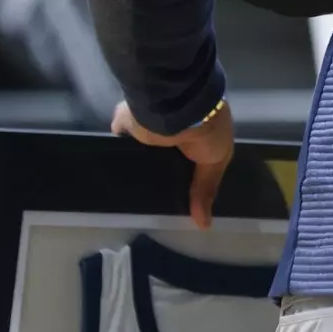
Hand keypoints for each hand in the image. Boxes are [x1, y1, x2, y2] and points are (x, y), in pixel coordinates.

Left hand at [111, 99, 234, 229]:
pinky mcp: (127, 126)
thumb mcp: (216, 161)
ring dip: (141, 164)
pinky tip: (116, 175)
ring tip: (134, 191)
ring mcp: (149, 127)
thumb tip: (204, 225)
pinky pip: (122, 143)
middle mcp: (173, 128)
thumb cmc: (206, 131)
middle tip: (157, 199)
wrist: (177, 106)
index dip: (189, 174)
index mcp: (198, 131)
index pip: (192, 156)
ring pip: (144, 152)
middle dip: (164, 171)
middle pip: (167, 156)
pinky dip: (119, 154)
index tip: (184, 197)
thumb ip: (206, 189)